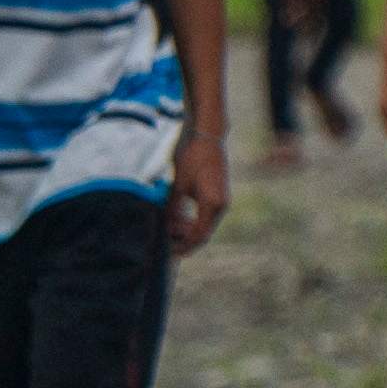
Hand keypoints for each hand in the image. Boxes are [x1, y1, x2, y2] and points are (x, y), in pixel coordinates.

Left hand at [167, 133, 228, 254]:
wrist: (207, 134)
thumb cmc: (191, 156)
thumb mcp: (178, 184)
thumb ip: (173, 208)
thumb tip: (166, 226)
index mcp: (213, 204)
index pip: (198, 236)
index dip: (183, 247)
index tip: (169, 254)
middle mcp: (221, 205)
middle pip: (203, 233)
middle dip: (184, 239)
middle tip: (165, 242)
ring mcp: (221, 199)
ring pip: (204, 224)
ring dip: (187, 229)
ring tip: (168, 227)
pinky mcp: (217, 193)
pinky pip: (205, 214)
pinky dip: (192, 218)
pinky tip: (177, 216)